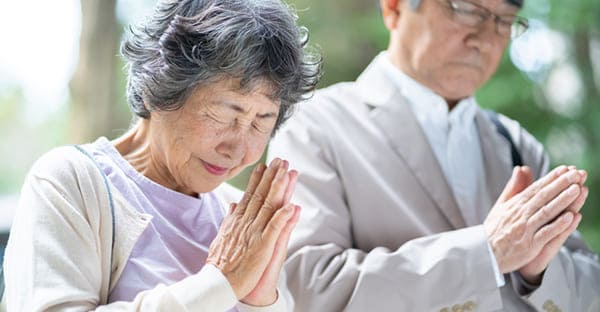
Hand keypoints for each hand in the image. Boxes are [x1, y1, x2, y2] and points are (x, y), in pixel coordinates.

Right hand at [206, 158, 298, 303]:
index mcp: (237, 220)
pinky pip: (274, 229)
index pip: (250, 195)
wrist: (216, 283)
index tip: (265, 165)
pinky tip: (291, 206)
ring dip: (279, 188)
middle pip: (261, 195)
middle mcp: (246, 223)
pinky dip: (282, 217)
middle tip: (280, 160)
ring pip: (269, 206)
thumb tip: (233, 204)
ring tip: (287, 173)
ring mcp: (254, 233)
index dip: (259, 179)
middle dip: (271, 176)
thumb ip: (229, 219)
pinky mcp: (262, 247)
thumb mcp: (222, 235)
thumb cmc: (220, 262)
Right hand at [483, 166, 583, 274]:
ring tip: (577, 189)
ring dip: (562, 200)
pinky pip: (546, 233)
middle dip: (561, 184)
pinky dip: (558, 225)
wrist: (484, 253)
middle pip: (543, 197)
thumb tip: (520, 168)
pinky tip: (570, 217)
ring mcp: (525, 229)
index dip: (551, 178)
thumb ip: (513, 187)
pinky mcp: (530, 245)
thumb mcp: (501, 205)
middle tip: (576, 173)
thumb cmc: (494, 229)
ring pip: (546, 212)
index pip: (536, 188)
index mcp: (515, 205)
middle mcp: (520, 215)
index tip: (565, 169)